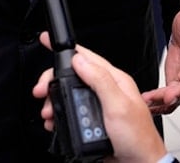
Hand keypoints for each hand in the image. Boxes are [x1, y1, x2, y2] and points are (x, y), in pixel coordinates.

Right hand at [32, 32, 166, 162]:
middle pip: (72, 76)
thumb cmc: (138, 138)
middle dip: (53, 82)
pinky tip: (55, 122)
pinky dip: (59, 116)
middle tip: (41, 91)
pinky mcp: (91, 122)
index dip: (67, 49)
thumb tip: (80, 60)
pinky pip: (70, 113)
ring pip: (68, 95)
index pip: (87, 57)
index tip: (46, 41)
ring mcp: (98, 107)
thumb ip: (100, 81)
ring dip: (54, 102)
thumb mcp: (118, 106)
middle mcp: (106, 91)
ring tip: (48, 113)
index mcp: (115, 80)